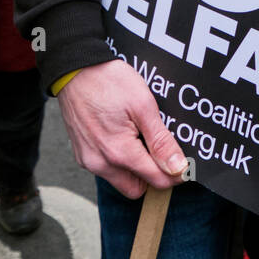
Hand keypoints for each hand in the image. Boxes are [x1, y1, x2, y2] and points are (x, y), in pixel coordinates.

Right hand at [58, 62, 188, 198]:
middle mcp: (101, 164)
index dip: (176, 174)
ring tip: (141, 138)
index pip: (157, 181)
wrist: (75, 70)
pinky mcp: (82, 154)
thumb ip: (161, 141)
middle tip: (161, 151)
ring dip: (135, 168)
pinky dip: (119, 160)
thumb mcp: (143, 106)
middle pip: (137, 189)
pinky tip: (124, 136)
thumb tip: (178, 168)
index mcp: (120, 153)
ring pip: (120, 180)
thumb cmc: (109, 82)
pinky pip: (106, 169)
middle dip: (152, 176)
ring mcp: (88, 160)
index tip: (184, 164)